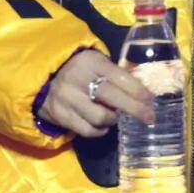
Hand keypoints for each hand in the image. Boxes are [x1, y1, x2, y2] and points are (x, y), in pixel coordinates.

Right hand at [37, 50, 155, 138]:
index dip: (138, 90)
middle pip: (112, 97)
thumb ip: (115, 75)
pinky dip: (100, 130)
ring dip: (113, 119)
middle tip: (149, 117)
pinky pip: (87, 130)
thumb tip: (143, 91)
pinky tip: (103, 125)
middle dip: (134, 108)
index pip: (119, 77)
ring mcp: (67, 98)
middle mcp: (78, 79)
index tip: (151, 100)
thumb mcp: (96, 63)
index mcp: (91, 62)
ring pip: (100, 117)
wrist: (43, 78)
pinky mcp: (60, 115)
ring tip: (115, 116)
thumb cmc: (79, 70)